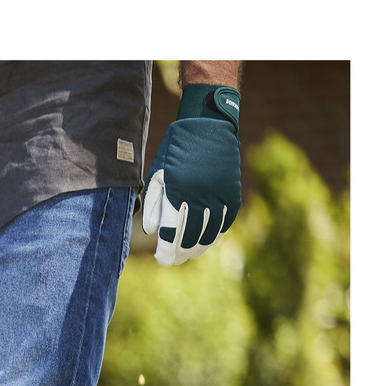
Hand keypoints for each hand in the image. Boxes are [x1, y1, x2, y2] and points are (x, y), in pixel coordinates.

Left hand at [142, 84, 241, 266]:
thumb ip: (155, 203)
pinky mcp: (232, 189)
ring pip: (211, 230)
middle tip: (174, 260)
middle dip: (181, 252)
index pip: (171, 231)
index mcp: (177, 191)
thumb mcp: (158, 173)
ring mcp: (219, 193)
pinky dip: (218, 231)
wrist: (208, 125)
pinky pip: (227, 218)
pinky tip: (210, 239)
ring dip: (200, 246)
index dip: (167, 250)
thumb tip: (153, 232)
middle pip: (191, 235)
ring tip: (190, 253)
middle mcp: (199, 195)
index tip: (162, 260)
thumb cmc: (176, 151)